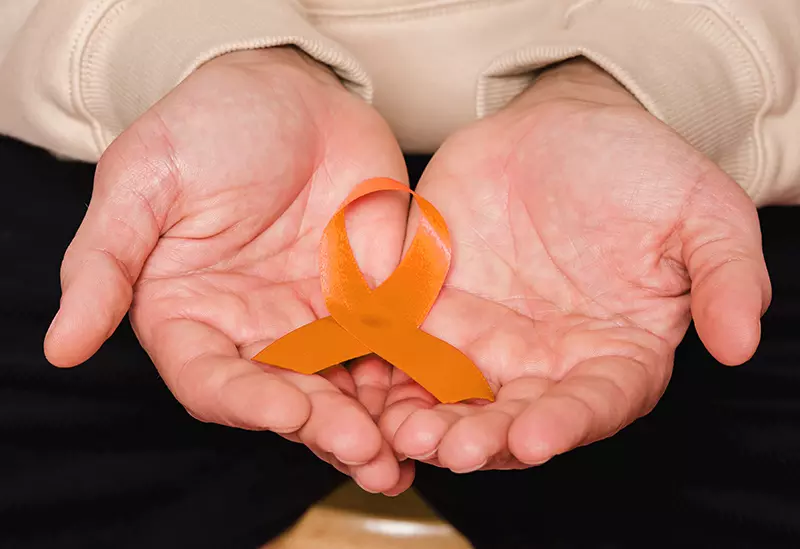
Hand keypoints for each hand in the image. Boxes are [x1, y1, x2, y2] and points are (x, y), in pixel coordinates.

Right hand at [44, 47, 412, 493]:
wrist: (287, 90)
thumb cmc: (205, 128)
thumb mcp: (142, 183)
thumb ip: (104, 264)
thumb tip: (61, 347)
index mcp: (191, 316)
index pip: (213, 381)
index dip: (248, 403)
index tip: (288, 411)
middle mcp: (254, 332)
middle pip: (287, 399)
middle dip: (325, 430)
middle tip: (368, 454)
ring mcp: (317, 321)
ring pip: (345, 389)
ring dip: (375, 426)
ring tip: (406, 456)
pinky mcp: (371, 301)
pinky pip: (394, 348)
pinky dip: (413, 379)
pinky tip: (441, 403)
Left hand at [381, 59, 770, 471]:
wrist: (559, 127)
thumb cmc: (638, 167)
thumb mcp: (701, 212)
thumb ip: (725, 276)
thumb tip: (741, 341)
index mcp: (615, 352)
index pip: (595, 403)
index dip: (568, 423)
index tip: (537, 435)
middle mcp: (547, 361)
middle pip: (515, 416)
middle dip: (485, 438)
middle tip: (453, 448)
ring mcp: (486, 340)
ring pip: (454, 398)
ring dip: (428, 421)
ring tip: (404, 430)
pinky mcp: (434, 311)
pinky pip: (406, 352)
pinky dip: (387, 374)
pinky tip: (367, 387)